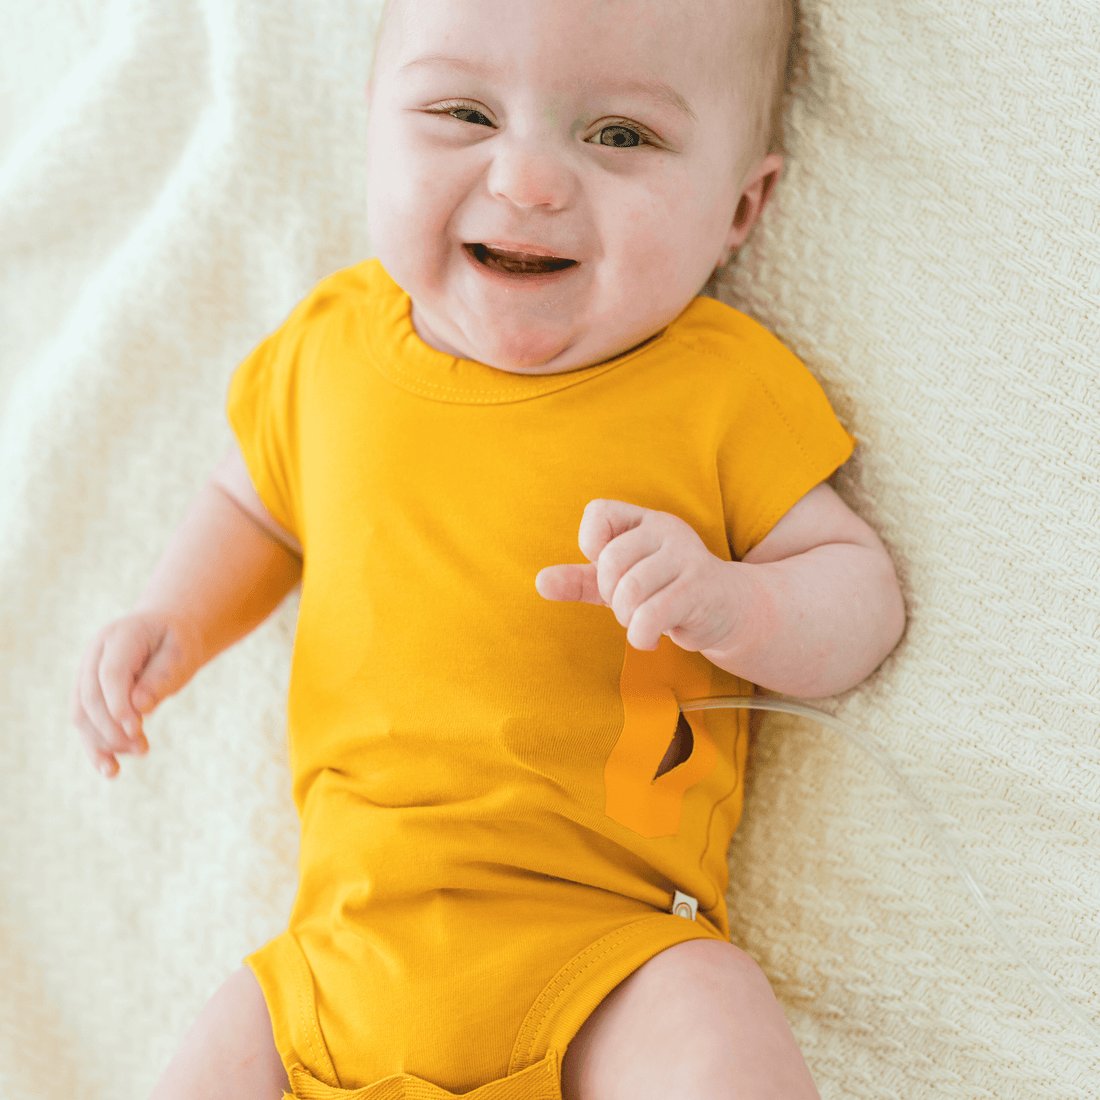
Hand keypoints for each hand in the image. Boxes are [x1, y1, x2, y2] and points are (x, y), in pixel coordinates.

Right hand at [71, 611, 201, 777]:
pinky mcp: (87, 693)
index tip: (135, 729)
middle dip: (113, 728)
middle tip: (143, 747)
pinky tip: (111, 771)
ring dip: (105, 741)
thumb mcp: (180, 653)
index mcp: (120, 635)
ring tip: (140, 752)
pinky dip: (95, 748)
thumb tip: (139, 707)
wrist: (166, 633)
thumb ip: (161, 677)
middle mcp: (95, 653)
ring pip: (82, 713)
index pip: (110, 674)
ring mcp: (86, 673)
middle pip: (91, 697)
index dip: (118, 704)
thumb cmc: (176, 643)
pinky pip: (84, 723)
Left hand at [536, 500, 739, 652]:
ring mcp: (687, 556)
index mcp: (643, 519)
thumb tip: (540, 583)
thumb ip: (580, 580)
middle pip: (611, 560)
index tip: (610, 569)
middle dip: (610, 594)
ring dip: (627, 617)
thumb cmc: (666, 591)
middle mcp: (666, 528)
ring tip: (641, 622)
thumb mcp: (619, 584)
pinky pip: (652, 614)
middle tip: (628, 607)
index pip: (597, 513)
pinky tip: (651, 638)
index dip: (592, 546)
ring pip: (631, 590)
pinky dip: (641, 636)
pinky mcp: (700, 588)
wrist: (728, 611)